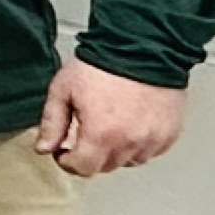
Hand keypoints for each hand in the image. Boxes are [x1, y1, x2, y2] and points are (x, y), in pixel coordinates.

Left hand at [39, 59, 184, 177]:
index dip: (67, 161)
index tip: (64, 151)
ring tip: (111, 125)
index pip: (82, 168)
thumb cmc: (105, 63)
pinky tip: (132, 124)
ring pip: (130, 160)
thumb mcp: (64, 90)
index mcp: (101, 134)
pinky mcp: (170, 132)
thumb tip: (44, 147)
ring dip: (117, 150)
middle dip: (91, 155)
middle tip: (86, 133)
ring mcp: (153, 139)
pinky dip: (140, 143)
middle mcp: (130, 142)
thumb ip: (52, 123)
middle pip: (105, 166)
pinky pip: (152, 150)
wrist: (145, 45)